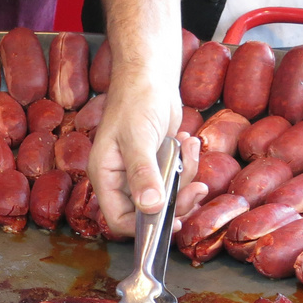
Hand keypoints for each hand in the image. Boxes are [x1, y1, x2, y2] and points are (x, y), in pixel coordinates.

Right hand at [89, 73, 206, 237]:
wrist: (151, 75)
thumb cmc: (136, 100)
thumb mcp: (138, 138)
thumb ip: (143, 173)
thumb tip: (150, 207)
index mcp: (106, 176)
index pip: (118, 220)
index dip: (144, 227)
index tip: (173, 223)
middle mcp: (121, 179)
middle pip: (148, 211)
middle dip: (175, 202)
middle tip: (196, 189)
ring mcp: (140, 172)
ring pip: (166, 195)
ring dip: (186, 177)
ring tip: (189, 148)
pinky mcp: (158, 163)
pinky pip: (177, 178)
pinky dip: (188, 164)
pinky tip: (188, 142)